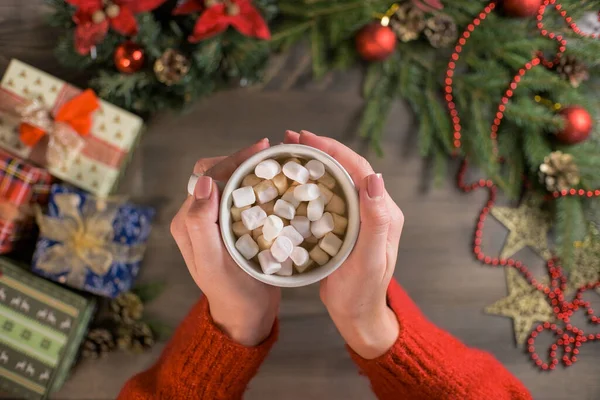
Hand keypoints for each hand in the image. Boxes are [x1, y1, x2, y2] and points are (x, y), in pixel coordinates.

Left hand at [170, 138, 280, 346]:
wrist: (246, 315)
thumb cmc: (233, 293)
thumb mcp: (214, 263)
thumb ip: (202, 224)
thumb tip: (205, 182)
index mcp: (188, 222)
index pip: (206, 177)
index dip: (232, 159)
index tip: (262, 150)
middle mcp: (198, 217)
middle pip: (216, 174)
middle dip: (242, 159)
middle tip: (272, 154)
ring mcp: (216, 221)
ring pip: (229, 183)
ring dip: (249, 170)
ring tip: (275, 163)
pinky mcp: (231, 226)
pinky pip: (241, 197)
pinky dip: (256, 185)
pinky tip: (275, 183)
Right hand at [285, 130, 403, 358]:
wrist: (357, 315)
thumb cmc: (362, 292)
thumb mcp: (369, 259)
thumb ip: (375, 220)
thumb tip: (375, 178)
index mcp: (383, 211)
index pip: (359, 169)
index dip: (333, 149)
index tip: (306, 138)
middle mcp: (371, 209)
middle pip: (346, 168)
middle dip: (319, 149)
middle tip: (289, 139)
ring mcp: (357, 216)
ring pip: (335, 179)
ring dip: (312, 163)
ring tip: (286, 152)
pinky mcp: (343, 225)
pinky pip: (327, 196)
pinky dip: (309, 183)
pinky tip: (290, 181)